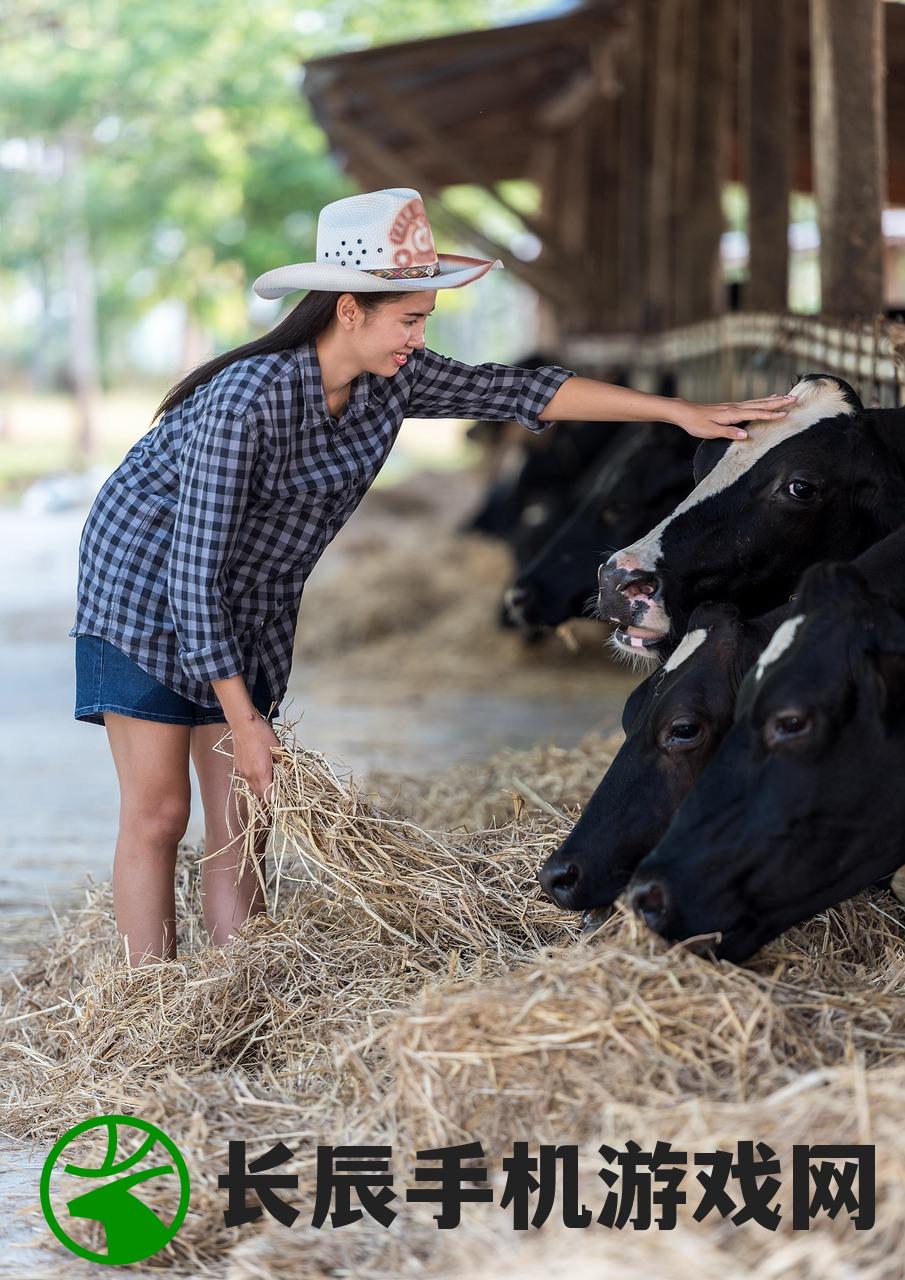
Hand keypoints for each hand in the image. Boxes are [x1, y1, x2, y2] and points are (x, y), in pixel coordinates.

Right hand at [230, 716, 281, 803]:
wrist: (243, 724)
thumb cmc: (262, 734)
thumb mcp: (278, 748)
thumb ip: (284, 762)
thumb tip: (291, 770)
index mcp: (261, 773)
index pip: (268, 796)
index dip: (275, 798)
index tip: (282, 795)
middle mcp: (250, 776)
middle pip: (259, 794)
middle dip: (269, 794)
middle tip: (278, 787)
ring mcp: (242, 772)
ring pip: (252, 787)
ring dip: (261, 788)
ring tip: (269, 779)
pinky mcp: (237, 766)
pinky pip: (247, 778)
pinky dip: (253, 779)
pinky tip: (259, 770)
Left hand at [673, 393, 796, 440]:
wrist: (685, 412)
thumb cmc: (696, 423)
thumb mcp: (710, 432)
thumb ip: (729, 433)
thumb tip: (746, 435)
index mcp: (732, 414)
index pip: (756, 413)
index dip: (771, 414)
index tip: (786, 413)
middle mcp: (736, 407)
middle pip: (761, 403)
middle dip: (778, 402)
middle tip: (795, 399)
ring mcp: (734, 406)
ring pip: (758, 401)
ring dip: (773, 399)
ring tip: (787, 396)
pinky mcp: (732, 407)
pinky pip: (752, 402)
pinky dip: (763, 399)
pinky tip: (768, 398)